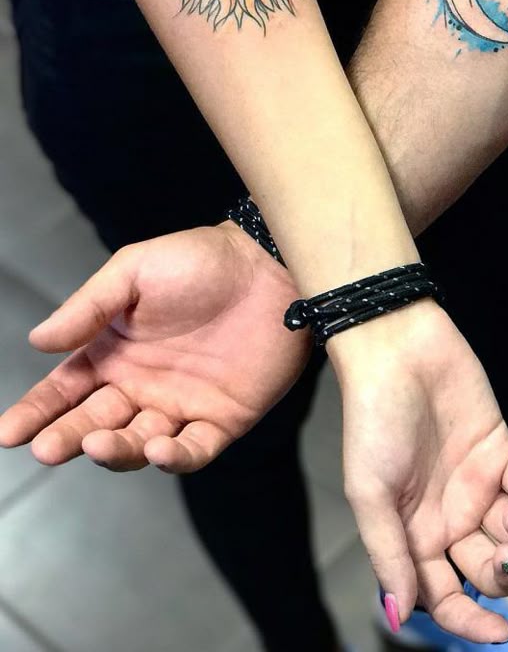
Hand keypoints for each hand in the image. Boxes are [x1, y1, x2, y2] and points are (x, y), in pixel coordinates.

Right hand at [0, 223, 309, 471]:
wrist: (270, 267)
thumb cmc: (200, 262)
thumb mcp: (134, 271)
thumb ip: (89, 307)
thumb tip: (37, 342)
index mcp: (114, 351)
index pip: (65, 390)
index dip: (36, 413)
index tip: (7, 433)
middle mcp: (141, 385)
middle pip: (94, 423)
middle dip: (67, 438)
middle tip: (46, 448)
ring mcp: (181, 405)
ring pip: (137, 443)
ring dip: (115, 450)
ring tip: (99, 443)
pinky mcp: (222, 419)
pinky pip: (193, 449)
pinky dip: (173, 456)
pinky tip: (157, 448)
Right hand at [328, 300, 507, 643]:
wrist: (398, 351)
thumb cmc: (374, 419)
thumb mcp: (370, 492)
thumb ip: (390, 554)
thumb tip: (398, 616)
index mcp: (412, 532)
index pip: (443, 595)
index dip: (469, 621)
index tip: (497, 634)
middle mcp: (447, 515)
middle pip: (487, 571)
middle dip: (503, 575)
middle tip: (505, 556)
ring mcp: (476, 483)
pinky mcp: (501, 450)